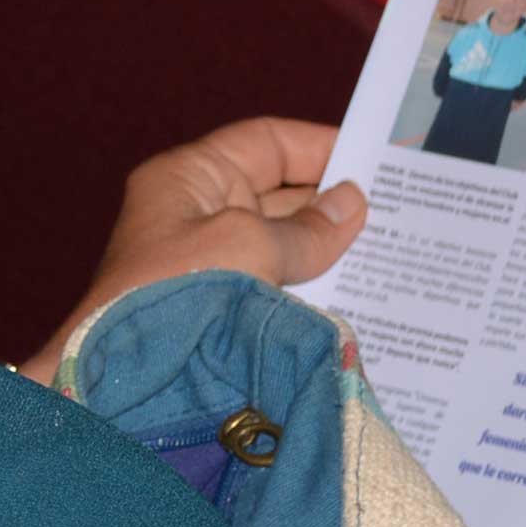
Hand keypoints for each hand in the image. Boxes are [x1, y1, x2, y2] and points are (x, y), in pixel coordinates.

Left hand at [21, 116, 367, 382]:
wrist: (125, 383)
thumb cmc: (176, 296)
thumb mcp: (249, 247)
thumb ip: (304, 229)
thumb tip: (351, 204)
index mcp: (188, 178)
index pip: (264, 143)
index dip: (319, 146)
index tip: (374, 158)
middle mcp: (195, 214)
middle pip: (277, 193)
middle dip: (333, 203)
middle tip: (400, 213)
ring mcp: (206, 263)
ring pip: (280, 243)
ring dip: (328, 250)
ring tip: (392, 254)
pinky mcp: (218, 309)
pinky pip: (274, 285)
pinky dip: (311, 287)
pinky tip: (358, 296)